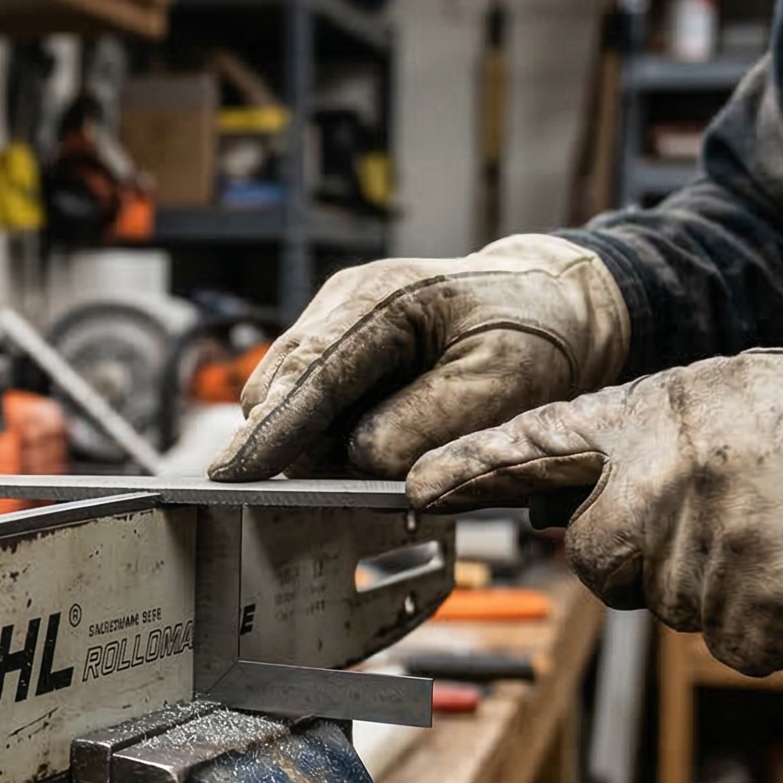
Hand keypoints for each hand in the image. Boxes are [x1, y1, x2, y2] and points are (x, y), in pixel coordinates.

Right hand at [209, 235, 629, 480]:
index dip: (272, 429)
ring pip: (290, 406)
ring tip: (397, 448)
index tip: (233, 474)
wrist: (548, 304)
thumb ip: (426, 424)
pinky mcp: (338, 353)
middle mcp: (344, 305)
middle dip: (305, 447)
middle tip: (364, 483)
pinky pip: (314, 409)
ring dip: (325, 445)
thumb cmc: (532, 334)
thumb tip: (359, 460)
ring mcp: (334, 326)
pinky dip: (337, 436)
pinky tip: (385, 436)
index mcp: (385, 299)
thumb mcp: (503, 383)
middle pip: (282, 393)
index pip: (312, 373)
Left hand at [404, 348, 782, 674]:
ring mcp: (706, 565)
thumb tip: (582, 489)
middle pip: (595, 557)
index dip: (469, 468)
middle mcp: (664, 490)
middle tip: (722, 516)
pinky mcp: (751, 631)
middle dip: (635, 550)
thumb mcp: (737, 389)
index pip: (536, 445)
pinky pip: (724, 642)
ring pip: (662, 603)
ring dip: (711, 581)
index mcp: (658, 418)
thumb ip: (650, 433)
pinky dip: (762, 623)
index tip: (414, 486)